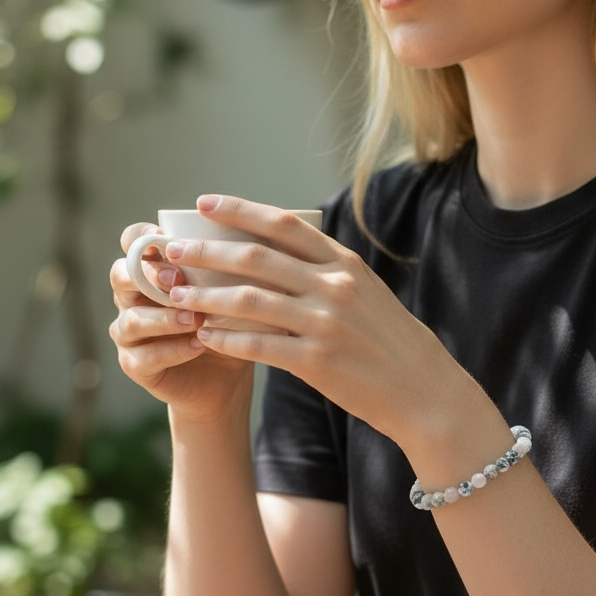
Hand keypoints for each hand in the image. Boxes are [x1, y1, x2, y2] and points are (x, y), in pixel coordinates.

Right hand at [109, 220, 254, 421]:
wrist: (228, 377)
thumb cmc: (230, 325)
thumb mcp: (234, 292)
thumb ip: (232, 268)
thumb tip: (258, 240)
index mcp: (151, 271)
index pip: (133, 243)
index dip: (141, 237)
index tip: (165, 237)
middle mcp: (132, 298)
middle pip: (121, 276)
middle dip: (150, 276)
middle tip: (179, 279)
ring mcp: (129, 332)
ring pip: (131, 319)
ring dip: (165, 318)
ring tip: (196, 319)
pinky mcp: (135, 365)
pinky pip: (144, 357)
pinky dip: (172, 350)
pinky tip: (198, 346)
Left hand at [163, 195, 469, 443]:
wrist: (424, 390)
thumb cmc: (392, 342)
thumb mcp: (367, 293)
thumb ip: (328, 272)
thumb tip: (279, 255)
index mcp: (345, 263)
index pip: (283, 225)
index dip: (239, 212)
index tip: (203, 204)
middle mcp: (334, 286)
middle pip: (256, 258)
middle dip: (206, 251)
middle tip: (171, 250)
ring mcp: (326, 324)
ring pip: (249, 300)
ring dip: (205, 295)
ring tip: (175, 294)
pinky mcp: (317, 362)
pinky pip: (259, 346)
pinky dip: (227, 338)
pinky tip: (204, 335)